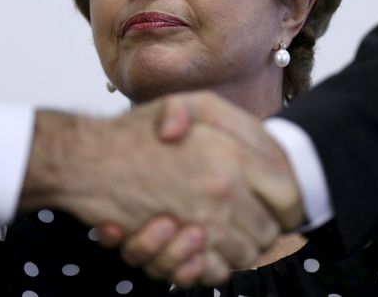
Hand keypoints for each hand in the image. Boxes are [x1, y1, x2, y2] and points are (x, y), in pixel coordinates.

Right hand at [99, 91, 303, 285]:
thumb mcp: (184, 104)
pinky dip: (208, 267)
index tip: (275, 206)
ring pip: (245, 256)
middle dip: (260, 229)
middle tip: (241, 220)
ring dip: (233, 249)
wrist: (87, 161)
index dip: (287, 205)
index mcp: (233, 155)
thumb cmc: (133, 133)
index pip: (290, 195)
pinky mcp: (179, 248)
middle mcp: (224, 189)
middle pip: (270, 231)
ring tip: (212, 230)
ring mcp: (203, 222)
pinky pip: (213, 272)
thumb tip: (261, 140)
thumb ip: (227, 117)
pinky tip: (194, 247)